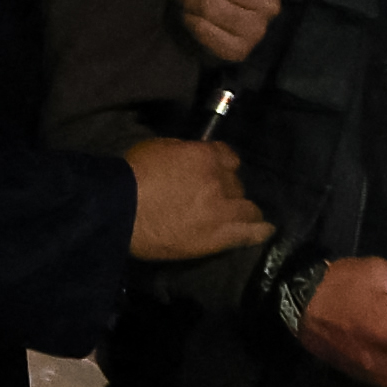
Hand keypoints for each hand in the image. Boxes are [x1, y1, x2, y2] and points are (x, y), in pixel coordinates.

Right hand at [124, 137, 274, 260]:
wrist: (121, 211)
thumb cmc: (131, 176)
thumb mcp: (158, 149)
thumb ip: (183, 153)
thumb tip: (192, 157)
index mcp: (206, 156)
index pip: (228, 156)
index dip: (222, 163)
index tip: (216, 170)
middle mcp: (221, 181)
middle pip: (236, 183)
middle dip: (227, 187)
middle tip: (213, 196)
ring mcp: (223, 210)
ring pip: (248, 207)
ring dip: (243, 208)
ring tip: (240, 215)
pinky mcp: (219, 237)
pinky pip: (249, 233)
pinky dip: (259, 231)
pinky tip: (265, 230)